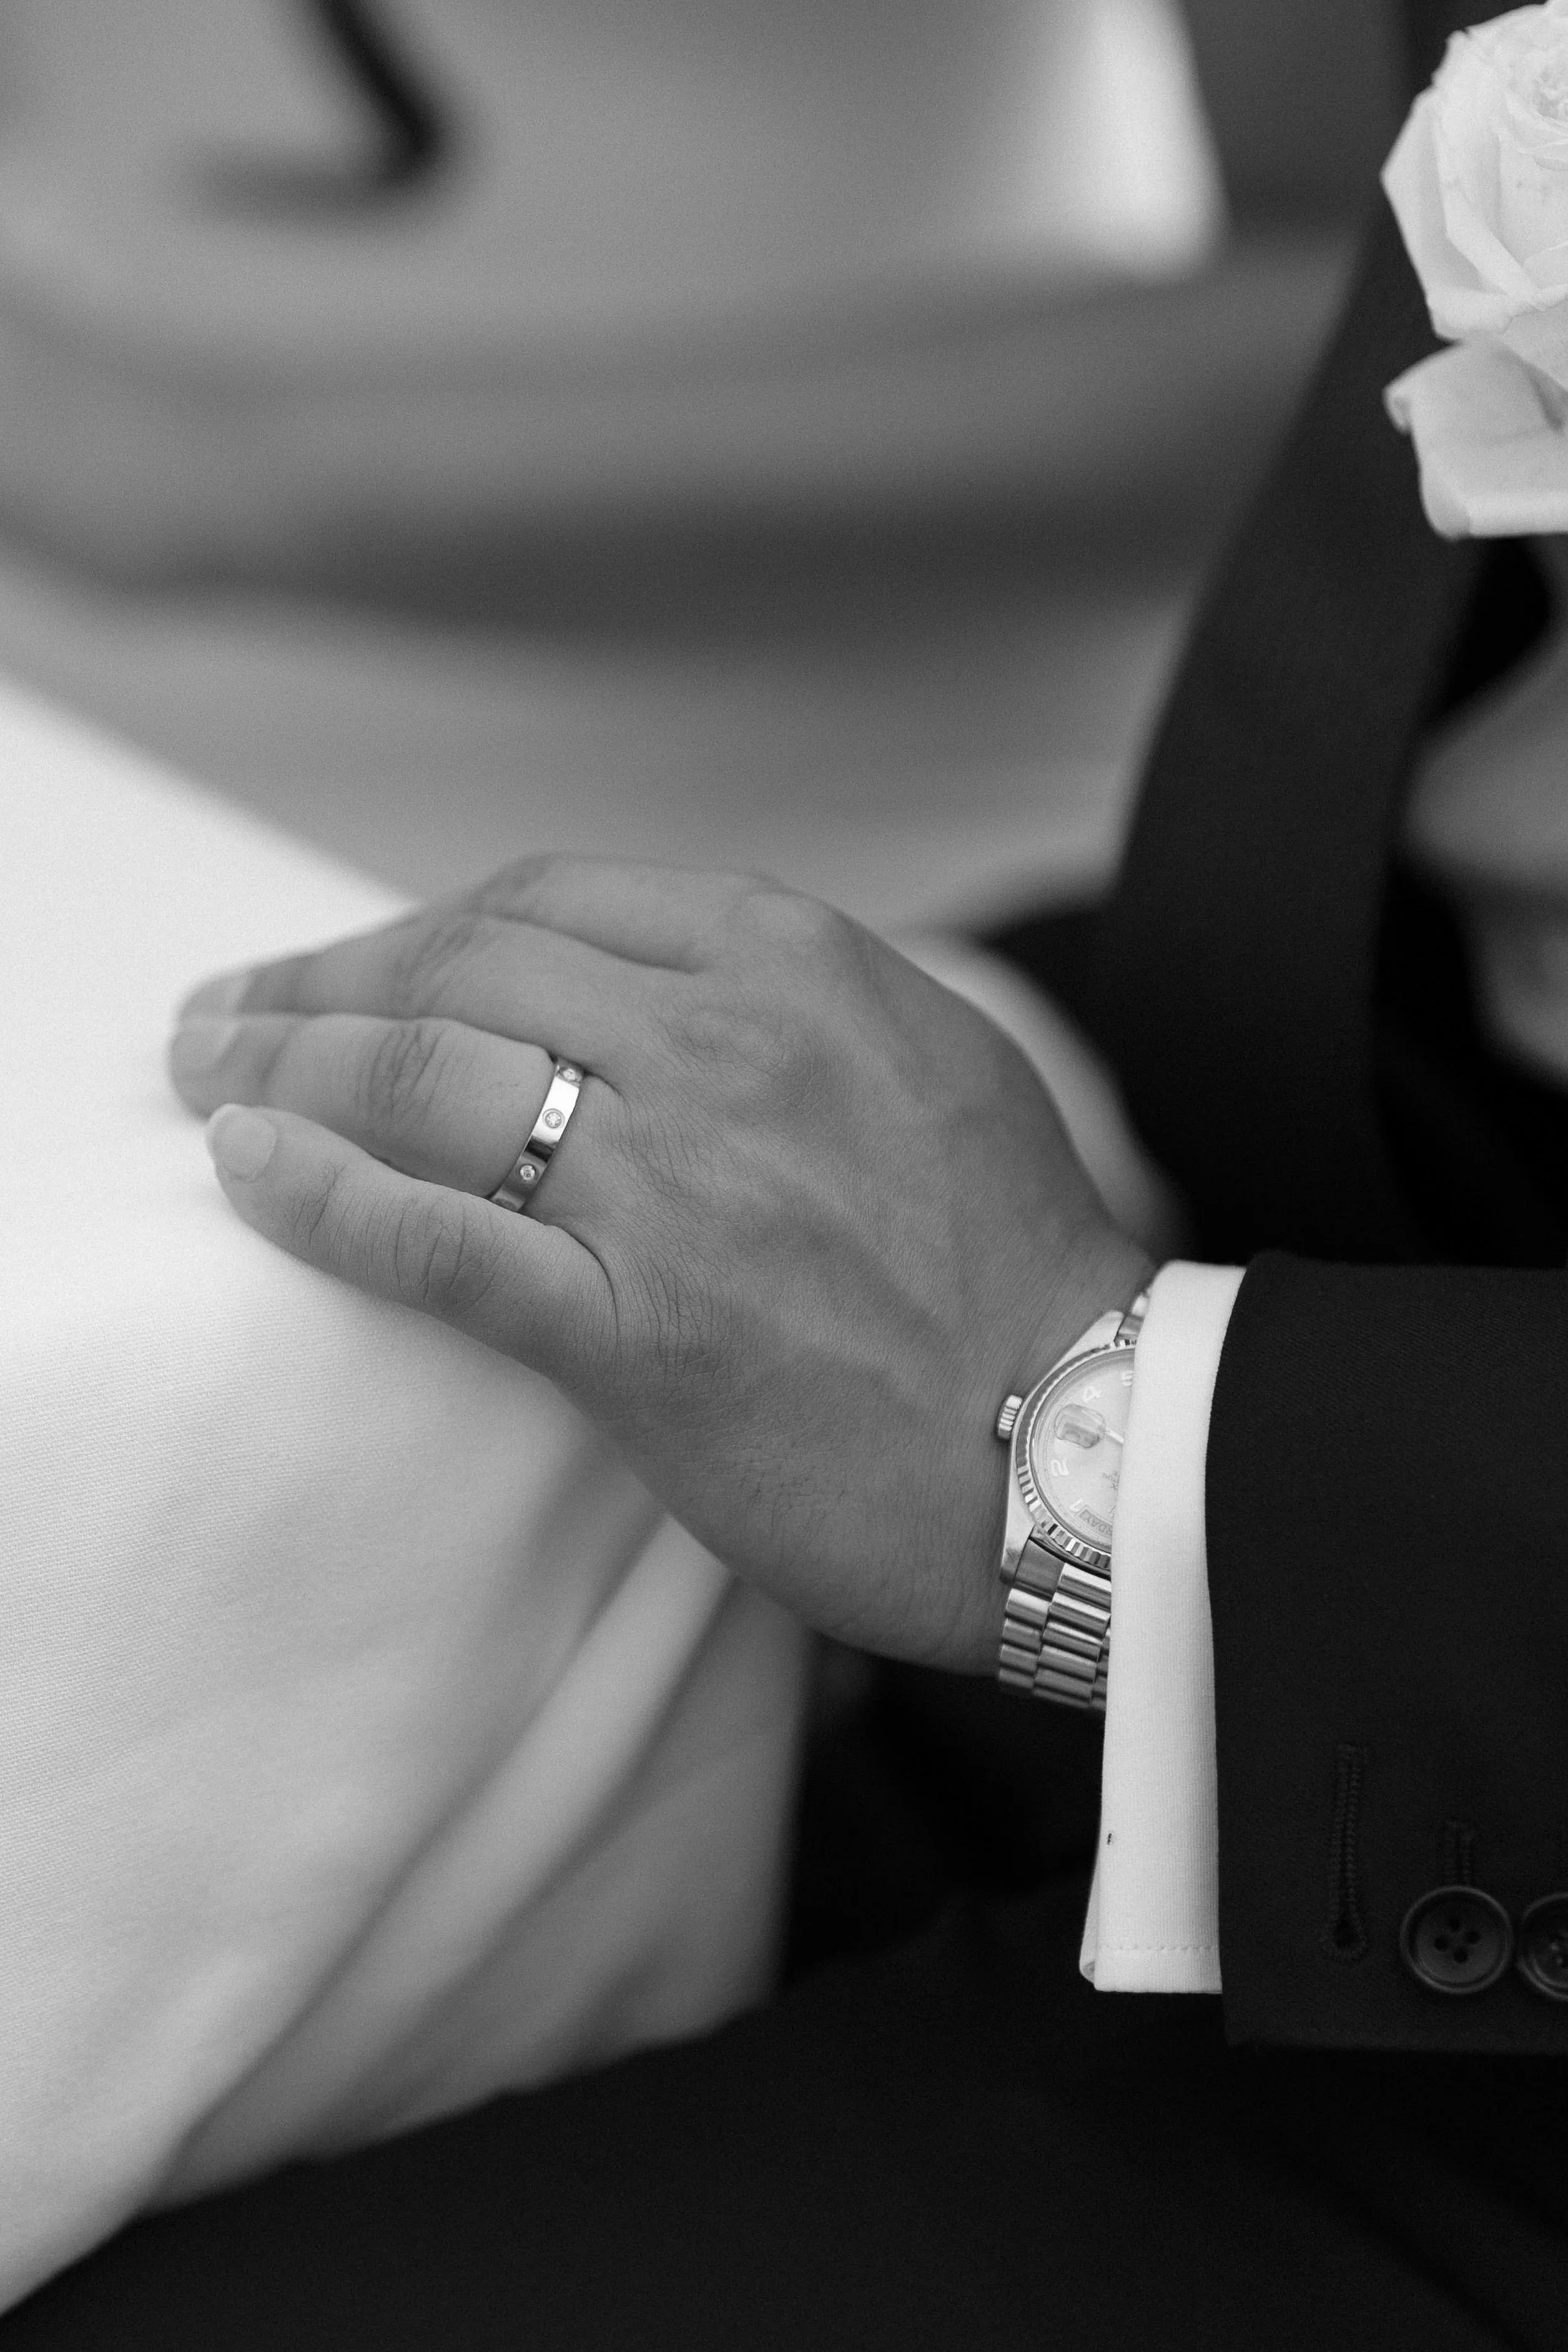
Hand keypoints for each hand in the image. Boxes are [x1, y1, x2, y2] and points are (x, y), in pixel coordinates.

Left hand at [170, 858, 1152, 1670]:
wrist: (1085, 1444)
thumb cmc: (1010, 1263)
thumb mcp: (924, 1058)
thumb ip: (784, 1002)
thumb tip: (644, 994)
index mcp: (797, 963)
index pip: (547, 902)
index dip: (418, 926)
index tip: (356, 963)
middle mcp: (727, 1045)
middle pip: (461, 970)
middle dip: (322, 981)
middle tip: (233, 1014)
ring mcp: (678, 1185)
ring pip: (427, 1080)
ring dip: (287, 1067)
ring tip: (210, 1073)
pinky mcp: (640, 1329)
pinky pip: (440, 1240)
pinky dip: (323, 1194)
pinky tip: (249, 1167)